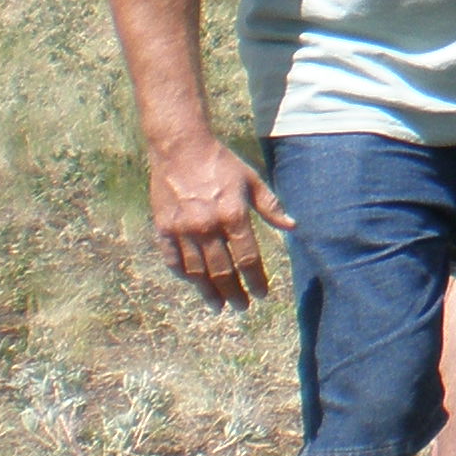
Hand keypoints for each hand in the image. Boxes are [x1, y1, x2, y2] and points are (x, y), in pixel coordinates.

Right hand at [148, 131, 294, 309]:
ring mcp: (182, 229)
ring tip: (218, 305)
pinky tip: (193, 283)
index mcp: (233, 215)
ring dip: (208, 291)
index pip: (247, 258)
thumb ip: (270, 206)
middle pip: (222, 271)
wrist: (181, 149)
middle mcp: (207, 226)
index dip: (256, 280)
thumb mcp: (251, 180)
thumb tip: (292, 225)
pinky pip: (173, 260)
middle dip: (233, 292)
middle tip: (241, 307)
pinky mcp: (163, 228)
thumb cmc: (221, 163)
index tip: (262, 294)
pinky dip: (183, 274)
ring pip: (196, 271)